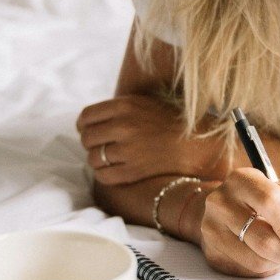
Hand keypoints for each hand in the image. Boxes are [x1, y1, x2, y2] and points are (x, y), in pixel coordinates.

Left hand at [76, 93, 229, 186]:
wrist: (195, 143)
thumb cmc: (168, 122)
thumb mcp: (142, 104)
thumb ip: (116, 109)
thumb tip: (85, 122)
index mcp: (124, 106)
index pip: (86, 117)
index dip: (83, 126)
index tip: (88, 130)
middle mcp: (123, 126)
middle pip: (87, 138)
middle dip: (91, 143)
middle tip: (102, 146)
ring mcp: (128, 150)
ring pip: (93, 158)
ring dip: (98, 160)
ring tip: (110, 158)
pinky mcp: (133, 171)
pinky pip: (103, 176)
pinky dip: (104, 175)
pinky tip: (113, 170)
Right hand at [198, 169, 279, 278]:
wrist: (224, 210)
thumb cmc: (262, 200)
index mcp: (242, 179)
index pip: (270, 201)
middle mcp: (221, 202)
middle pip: (263, 239)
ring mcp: (212, 228)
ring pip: (256, 261)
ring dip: (277, 262)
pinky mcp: (212, 252)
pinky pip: (248, 270)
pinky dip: (264, 267)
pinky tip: (264, 255)